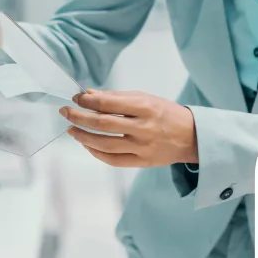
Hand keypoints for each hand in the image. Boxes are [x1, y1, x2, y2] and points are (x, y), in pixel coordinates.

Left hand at [59, 89, 198, 168]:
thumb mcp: (145, 98)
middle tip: (65, 112)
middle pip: (102, 123)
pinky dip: (96, 152)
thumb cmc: (166, 113)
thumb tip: (88, 95)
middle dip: (79, 117)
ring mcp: (143, 147)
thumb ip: (116, 98)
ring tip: (71, 130)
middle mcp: (143, 128)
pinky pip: (113, 160)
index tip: (76, 98)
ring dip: (83, 136)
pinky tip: (87, 144)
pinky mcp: (142, 162)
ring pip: (104, 144)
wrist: (192, 136)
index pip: (108, 103)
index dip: (87, 101)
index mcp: (145, 107)